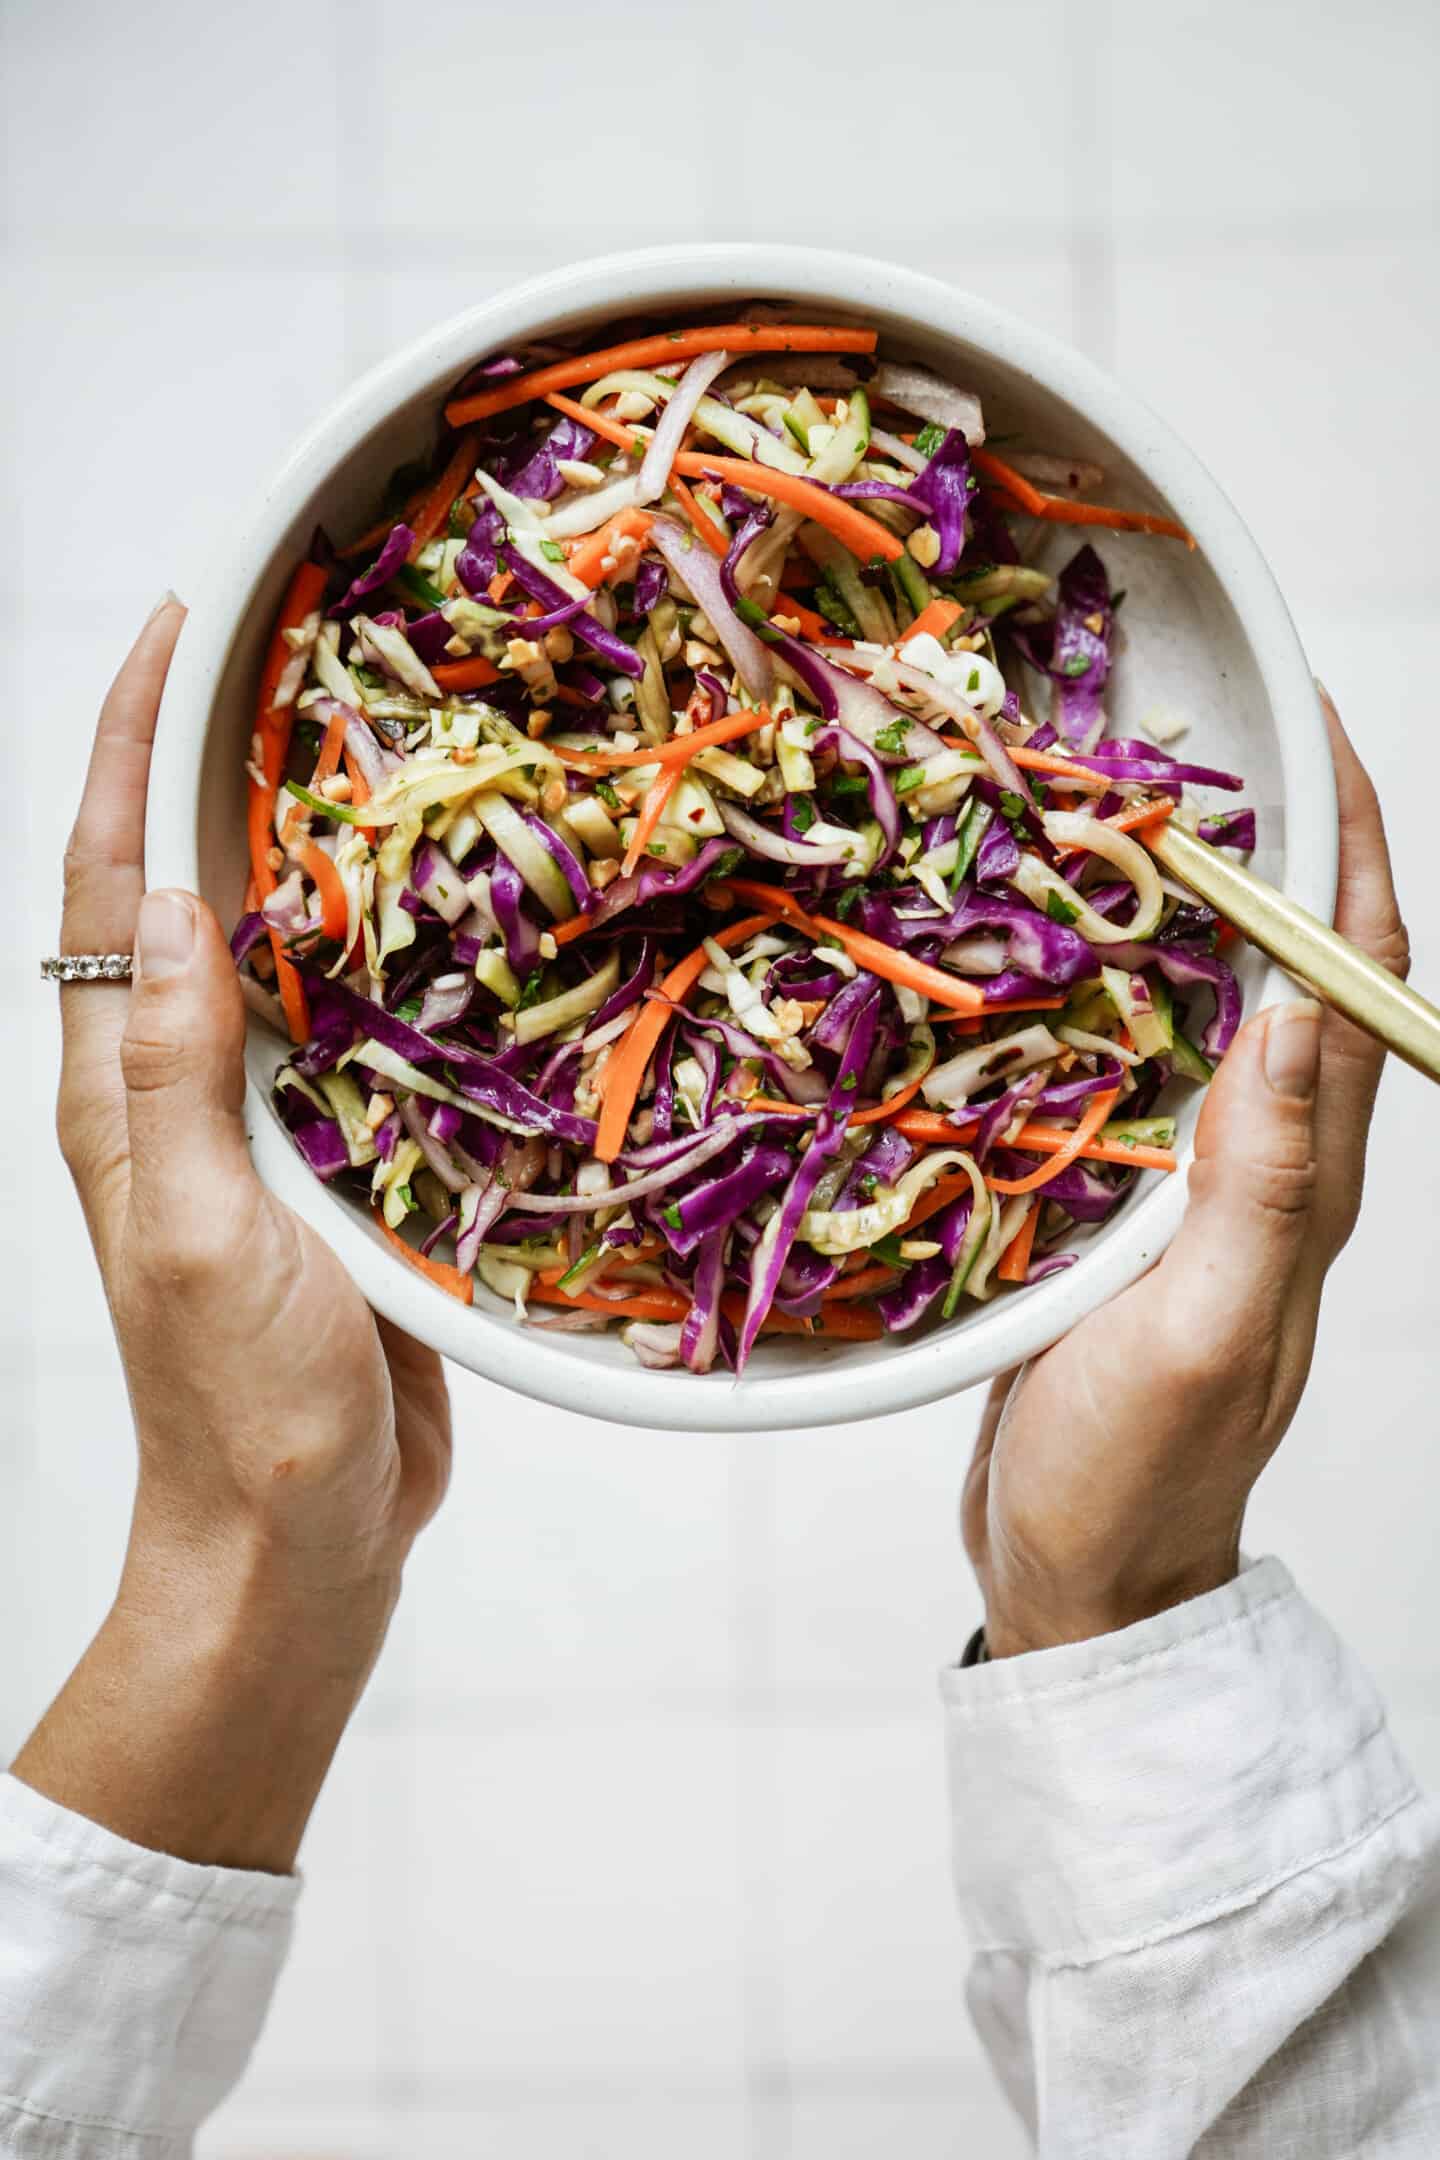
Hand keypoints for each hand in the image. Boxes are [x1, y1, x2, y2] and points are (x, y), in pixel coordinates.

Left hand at [14, 600, 451, 1867]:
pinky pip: (348, 1023)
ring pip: (269, 946)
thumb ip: (184, 1077)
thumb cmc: (245, 1413)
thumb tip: (176, 903)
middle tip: (291, 642)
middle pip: (176, 886)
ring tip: (374, 742)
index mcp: (124, 1091)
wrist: (296, 1542)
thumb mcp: (211, 1238)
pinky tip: (443, 917)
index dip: (134, 746)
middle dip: (210, 755)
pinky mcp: (334, 1164)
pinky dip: (379, 947)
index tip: (183, 624)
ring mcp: (257, 1124)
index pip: (112, 884)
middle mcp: (177, 1088)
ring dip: (300, 838)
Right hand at [963, 692, 1406, 1657]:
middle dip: (1274, 826)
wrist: (1080, 1575)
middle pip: (1298, 958)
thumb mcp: (1199, 1333)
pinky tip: (1038, 944)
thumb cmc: (1138, 1474)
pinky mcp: (1128, 1198)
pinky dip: (1106, 978)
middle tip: (1194, 719)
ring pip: (1213, 995)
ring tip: (1109, 796)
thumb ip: (1259, 1184)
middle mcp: (1267, 1153)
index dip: (1347, 834)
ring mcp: (1198, 1175)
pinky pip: (1133, 1056)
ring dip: (1188, 891)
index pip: (1355, 968)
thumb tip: (1292, 1011)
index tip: (1307, 715)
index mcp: (1304, 1172)